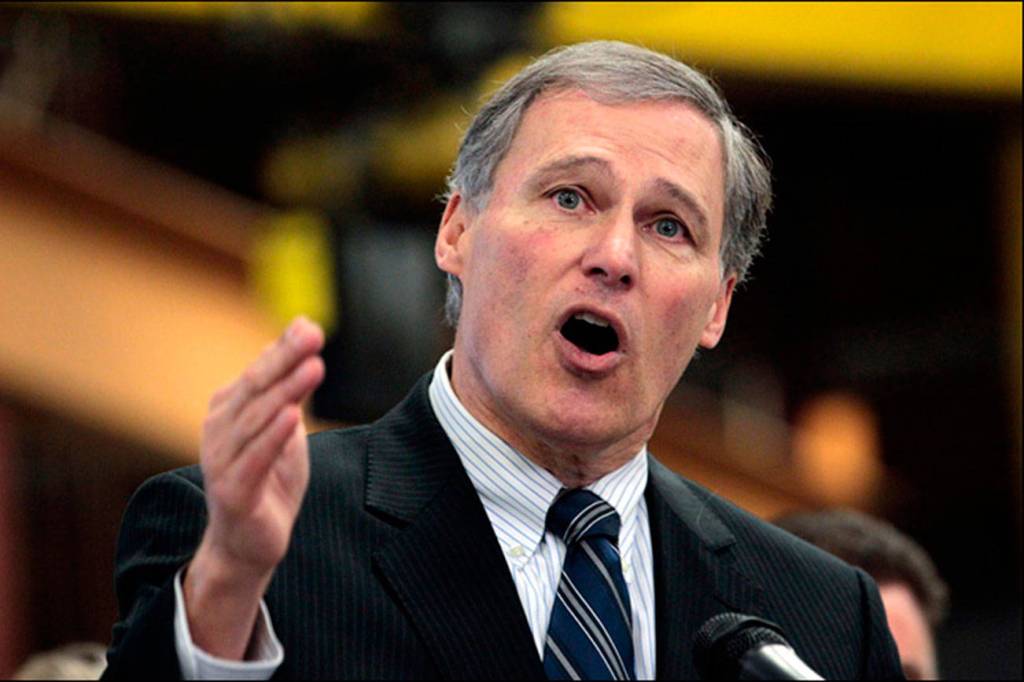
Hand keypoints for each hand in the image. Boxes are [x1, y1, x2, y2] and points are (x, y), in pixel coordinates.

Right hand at [184, 316, 324, 657]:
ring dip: (285, 392)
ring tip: (313, 368)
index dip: (285, 349)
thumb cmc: (268, 478)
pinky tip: (292, 416)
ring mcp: (223, 461)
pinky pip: (254, 460)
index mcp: (229, 410)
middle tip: (313, 337)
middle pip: (255, 389)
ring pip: (256, 420)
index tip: (312, 327)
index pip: (260, 372)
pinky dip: (272, 437)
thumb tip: (301, 325)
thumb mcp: (285, 424)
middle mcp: (219, 430)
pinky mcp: (234, 492)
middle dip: (285, 360)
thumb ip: (289, 380)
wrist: (248, 543)